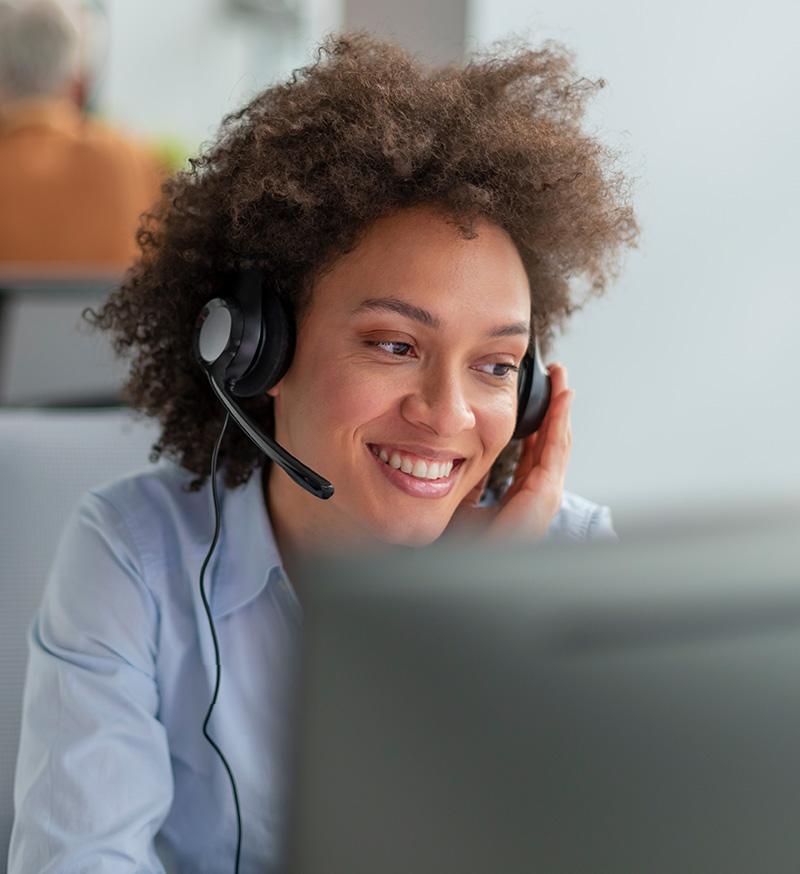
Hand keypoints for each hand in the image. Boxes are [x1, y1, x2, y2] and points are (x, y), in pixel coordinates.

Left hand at [446, 363, 573, 542]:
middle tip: (559, 380)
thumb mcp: (461, 501)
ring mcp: (542, 502)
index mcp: (520, 501)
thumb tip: (464, 455)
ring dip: (561, 414)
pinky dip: (558, 428)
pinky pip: (552, 456)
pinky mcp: (540, 501)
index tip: (543, 400)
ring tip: (562, 385)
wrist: (461, 569)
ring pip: (557, 448)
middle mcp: (536, 501)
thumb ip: (469, 479)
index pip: (537, 455)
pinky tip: (559, 405)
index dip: (541, 426)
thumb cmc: (459, 546)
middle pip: (553, 447)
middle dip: (556, 412)